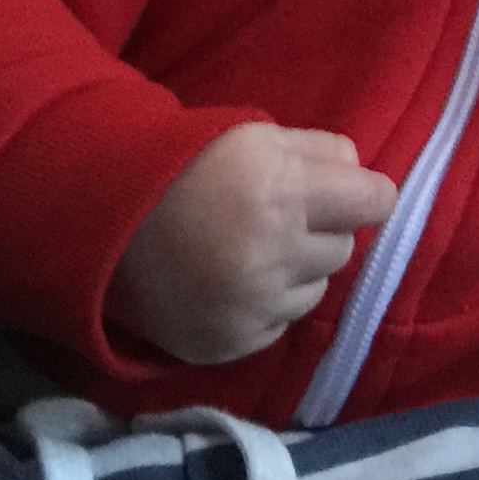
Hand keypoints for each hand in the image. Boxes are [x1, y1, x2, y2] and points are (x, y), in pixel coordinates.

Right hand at [108, 123, 398, 367]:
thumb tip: (364, 176)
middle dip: (322, 230)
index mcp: (283, 191)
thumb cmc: (187, 168)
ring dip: (297, 271)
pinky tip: (230, 283)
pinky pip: (281, 324)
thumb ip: (323, 152)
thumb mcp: (257, 135)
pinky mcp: (229, 343)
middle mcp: (272, 254)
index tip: (345, 193)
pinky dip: (267, 306)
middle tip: (279, 217)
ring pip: (316, 289)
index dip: (362, 194)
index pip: (376, 202)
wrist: (103, 223)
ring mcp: (250, 306)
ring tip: (249, 251)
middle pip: (344, 247)